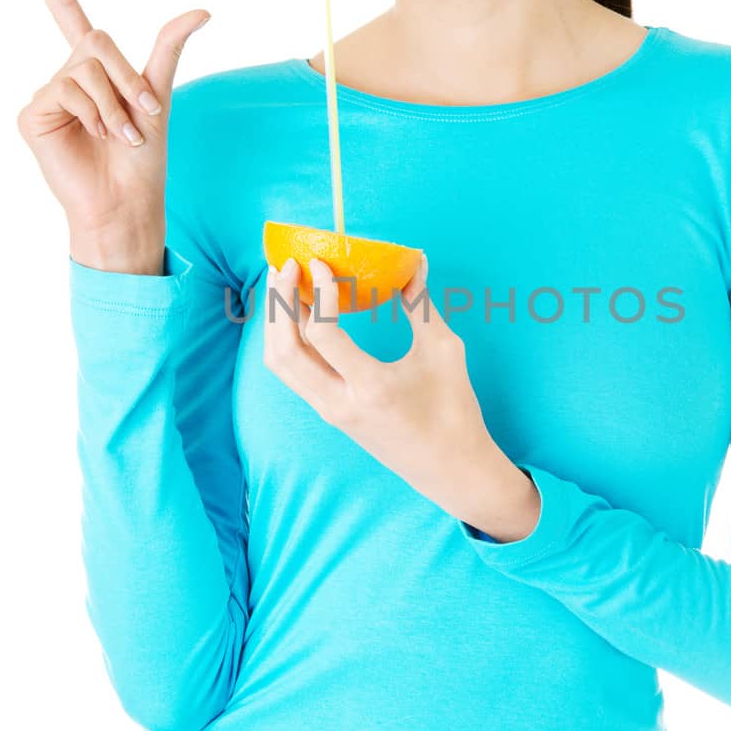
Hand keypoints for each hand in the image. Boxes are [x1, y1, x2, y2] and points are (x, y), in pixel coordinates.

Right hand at [12, 0, 209, 255]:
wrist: (128, 199)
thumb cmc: (144, 156)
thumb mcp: (159, 94)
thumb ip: (168, 48)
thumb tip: (203, 10)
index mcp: (94, 67)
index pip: (65, 10)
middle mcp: (68, 75)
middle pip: (95, 40)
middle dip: (126, 76)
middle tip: (141, 114)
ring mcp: (49, 94)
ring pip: (85, 68)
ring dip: (114, 104)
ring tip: (120, 135)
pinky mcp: (34, 114)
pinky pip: (67, 90)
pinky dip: (94, 113)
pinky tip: (97, 137)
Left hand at [264, 252, 507, 519]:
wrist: (450, 469)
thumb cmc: (454, 411)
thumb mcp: (444, 351)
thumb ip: (421, 304)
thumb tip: (415, 260)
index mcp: (371, 387)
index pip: (323, 335)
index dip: (316, 294)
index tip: (320, 264)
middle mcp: (340, 403)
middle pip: (285, 350)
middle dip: (279, 304)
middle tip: (286, 266)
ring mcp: (330, 411)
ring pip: (280, 364)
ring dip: (276, 322)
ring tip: (283, 285)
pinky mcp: (329, 413)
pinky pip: (293, 374)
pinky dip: (286, 340)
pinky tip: (297, 316)